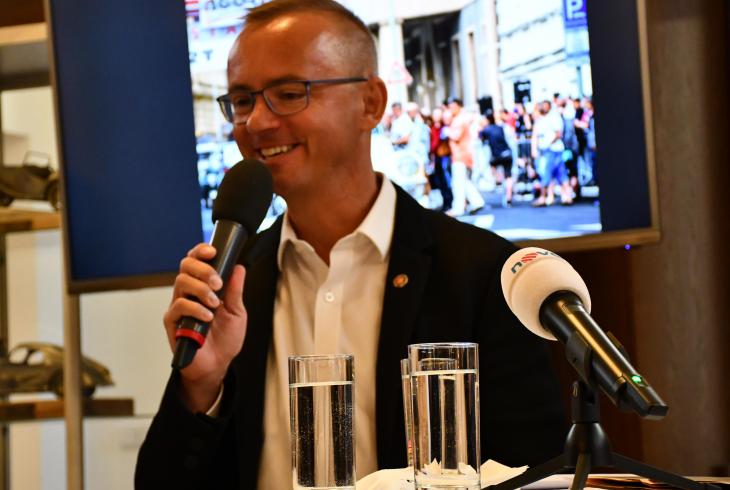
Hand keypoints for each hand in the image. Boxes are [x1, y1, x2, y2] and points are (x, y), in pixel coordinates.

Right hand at [163, 243, 247, 411]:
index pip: (196, 261)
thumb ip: (236, 290)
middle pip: (185, 266)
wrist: (217, 364)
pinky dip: (195, 308)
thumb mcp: (237, 312)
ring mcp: (179, 306)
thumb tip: (239, 267)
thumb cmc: (225, 338)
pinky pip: (178, 306)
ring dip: (201, 289)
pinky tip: (207, 317)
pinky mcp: (173, 322)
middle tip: (218, 282)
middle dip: (203, 269)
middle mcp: (188, 293)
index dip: (200, 251)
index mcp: (203, 286)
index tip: (212, 251)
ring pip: (181, 282)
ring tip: (215, 303)